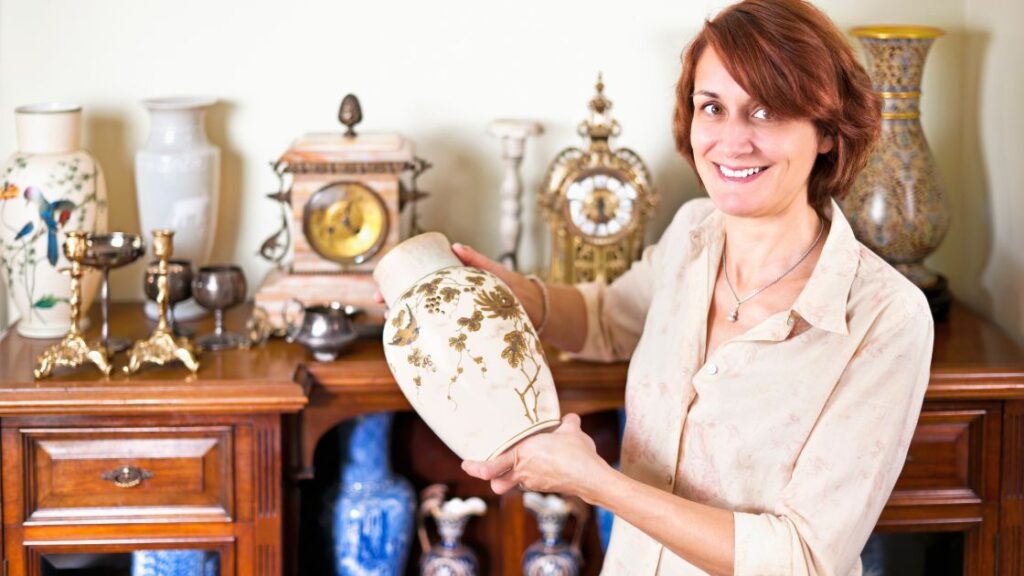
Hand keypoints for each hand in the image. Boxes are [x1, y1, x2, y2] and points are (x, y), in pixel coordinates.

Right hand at [373, 242, 544, 327]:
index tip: (379, 291)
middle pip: (414, 300)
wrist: (533, 311)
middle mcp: (449, 299)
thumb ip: (477, 261)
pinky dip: (425, 337)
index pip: (417, 282)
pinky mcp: (462, 331)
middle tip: (382, 308)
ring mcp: (454, 316)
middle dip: (394, 304)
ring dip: (407, 321)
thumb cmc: (512, 288)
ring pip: (424, 318)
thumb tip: (456, 246)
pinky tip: (413, 344)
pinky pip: (439, 334)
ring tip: (395, 326)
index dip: (395, 285)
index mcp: (452, 283)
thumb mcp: (494, 273)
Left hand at [461, 414, 610, 501]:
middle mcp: (523, 471)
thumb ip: (567, 423)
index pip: (491, 467)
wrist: (590, 477)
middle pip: (497, 484)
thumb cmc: (577, 453)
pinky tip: (543, 467)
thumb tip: (571, 417)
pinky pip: (529, 482)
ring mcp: (533, 482)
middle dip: (491, 478)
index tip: (466, 464)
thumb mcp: (571, 431)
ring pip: (514, 483)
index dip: (475, 468)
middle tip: (485, 468)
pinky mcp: (543, 487)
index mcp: (523, 454)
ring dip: (513, 476)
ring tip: (519, 464)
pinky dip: (531, 476)